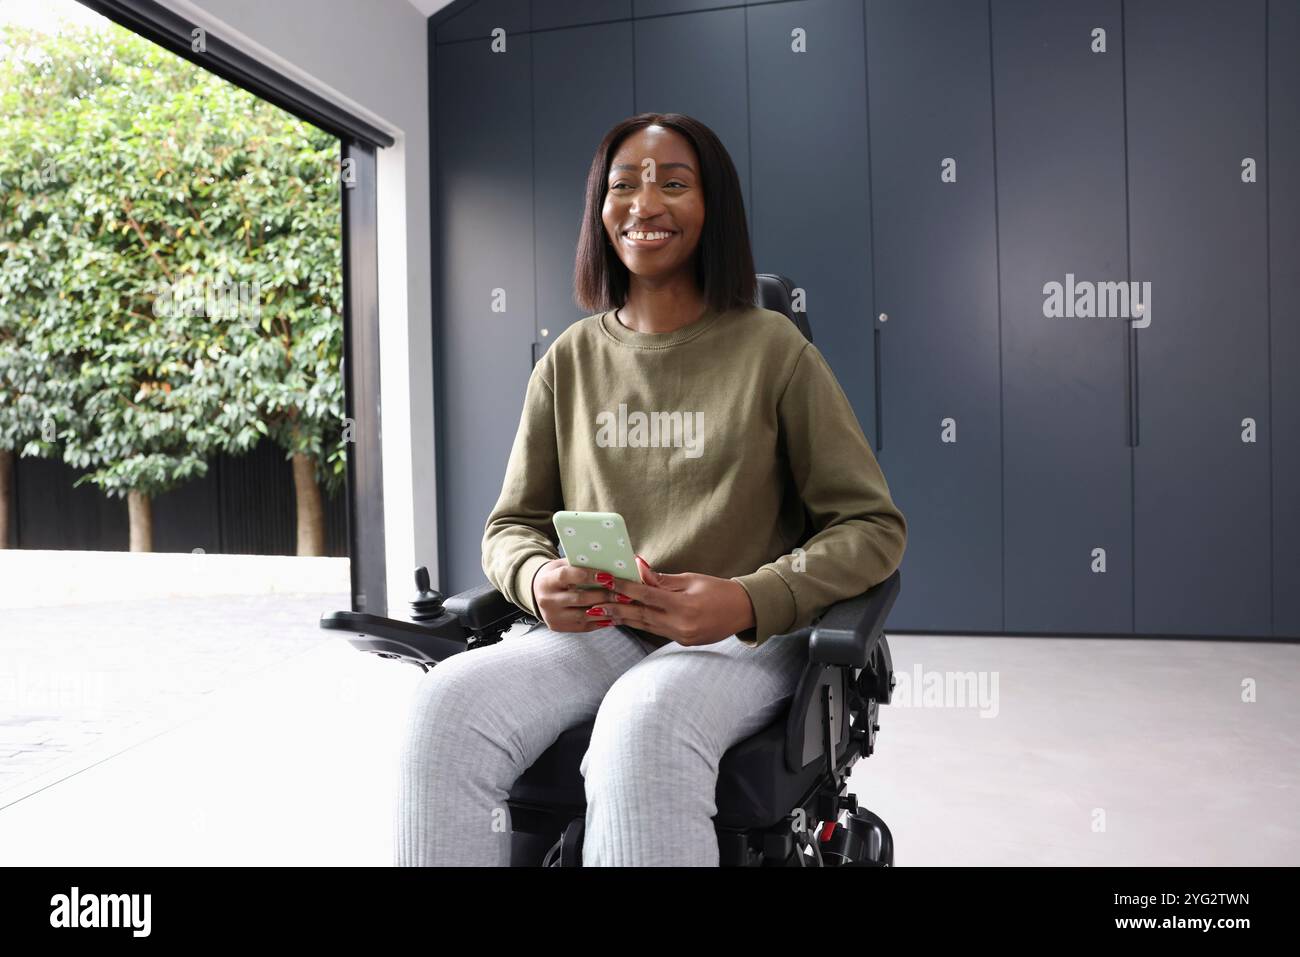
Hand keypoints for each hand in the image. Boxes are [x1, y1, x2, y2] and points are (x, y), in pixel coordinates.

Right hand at [531, 558, 622, 632]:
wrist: (537, 592)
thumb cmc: (556, 575)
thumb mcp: (563, 564)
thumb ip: (581, 563)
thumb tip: (610, 561)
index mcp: (547, 581)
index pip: (567, 576)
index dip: (588, 576)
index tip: (608, 576)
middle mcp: (546, 600)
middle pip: (579, 598)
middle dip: (604, 596)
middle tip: (624, 593)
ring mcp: (552, 616)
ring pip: (583, 615)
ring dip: (606, 610)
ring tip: (623, 606)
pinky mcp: (558, 627)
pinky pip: (583, 626)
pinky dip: (601, 622)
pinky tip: (615, 616)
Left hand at [596, 555, 756, 645]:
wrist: (744, 611)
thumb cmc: (719, 590)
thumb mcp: (691, 579)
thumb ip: (663, 580)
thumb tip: (639, 571)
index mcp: (683, 606)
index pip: (646, 596)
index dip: (623, 587)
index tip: (605, 579)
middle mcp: (680, 625)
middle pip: (641, 615)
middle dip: (616, 608)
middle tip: (593, 602)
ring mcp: (682, 636)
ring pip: (646, 625)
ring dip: (624, 618)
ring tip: (603, 612)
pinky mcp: (683, 642)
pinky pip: (657, 631)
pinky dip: (642, 623)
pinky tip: (628, 618)